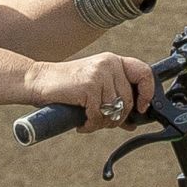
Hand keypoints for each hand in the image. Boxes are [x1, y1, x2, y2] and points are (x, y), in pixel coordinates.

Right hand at [21, 48, 159, 129]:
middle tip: (101, 123)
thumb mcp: (96, 89)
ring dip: (101, 123)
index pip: (145, 73)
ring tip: (88, 122)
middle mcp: (110, 63)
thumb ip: (115, 101)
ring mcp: (99, 73)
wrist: (39, 81)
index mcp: (115, 61)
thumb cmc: (68, 87)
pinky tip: (82, 124)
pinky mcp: (89, 85)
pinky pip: (98, 114)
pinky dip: (90, 125)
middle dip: (116, 118)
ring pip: (113, 110)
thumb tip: (133, 124)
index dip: (148, 94)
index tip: (140, 109)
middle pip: (128, 100)